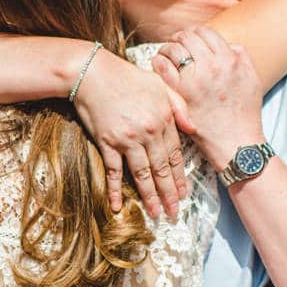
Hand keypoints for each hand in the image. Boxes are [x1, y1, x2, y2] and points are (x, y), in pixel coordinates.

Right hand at [71, 50, 188, 218]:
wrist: (93, 72)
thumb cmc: (127, 76)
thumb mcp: (159, 84)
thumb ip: (179, 106)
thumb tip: (193, 128)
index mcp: (163, 119)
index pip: (175, 155)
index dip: (179, 178)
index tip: (183, 195)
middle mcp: (148, 132)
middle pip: (161, 169)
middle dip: (168, 193)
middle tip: (174, 213)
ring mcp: (127, 139)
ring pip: (142, 174)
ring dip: (149, 196)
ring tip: (156, 213)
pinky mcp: (107, 142)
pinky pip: (113, 171)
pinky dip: (115, 190)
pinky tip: (118, 206)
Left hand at [154, 27, 264, 170]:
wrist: (237, 144)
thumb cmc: (245, 115)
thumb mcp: (252, 81)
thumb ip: (242, 58)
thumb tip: (230, 46)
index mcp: (231, 59)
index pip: (207, 32)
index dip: (195, 33)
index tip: (190, 40)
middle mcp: (214, 65)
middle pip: (188, 36)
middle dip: (179, 38)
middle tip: (175, 44)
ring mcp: (196, 79)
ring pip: (174, 48)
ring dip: (167, 48)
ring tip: (165, 54)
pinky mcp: (182, 94)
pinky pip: (163, 67)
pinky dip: (159, 62)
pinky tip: (158, 65)